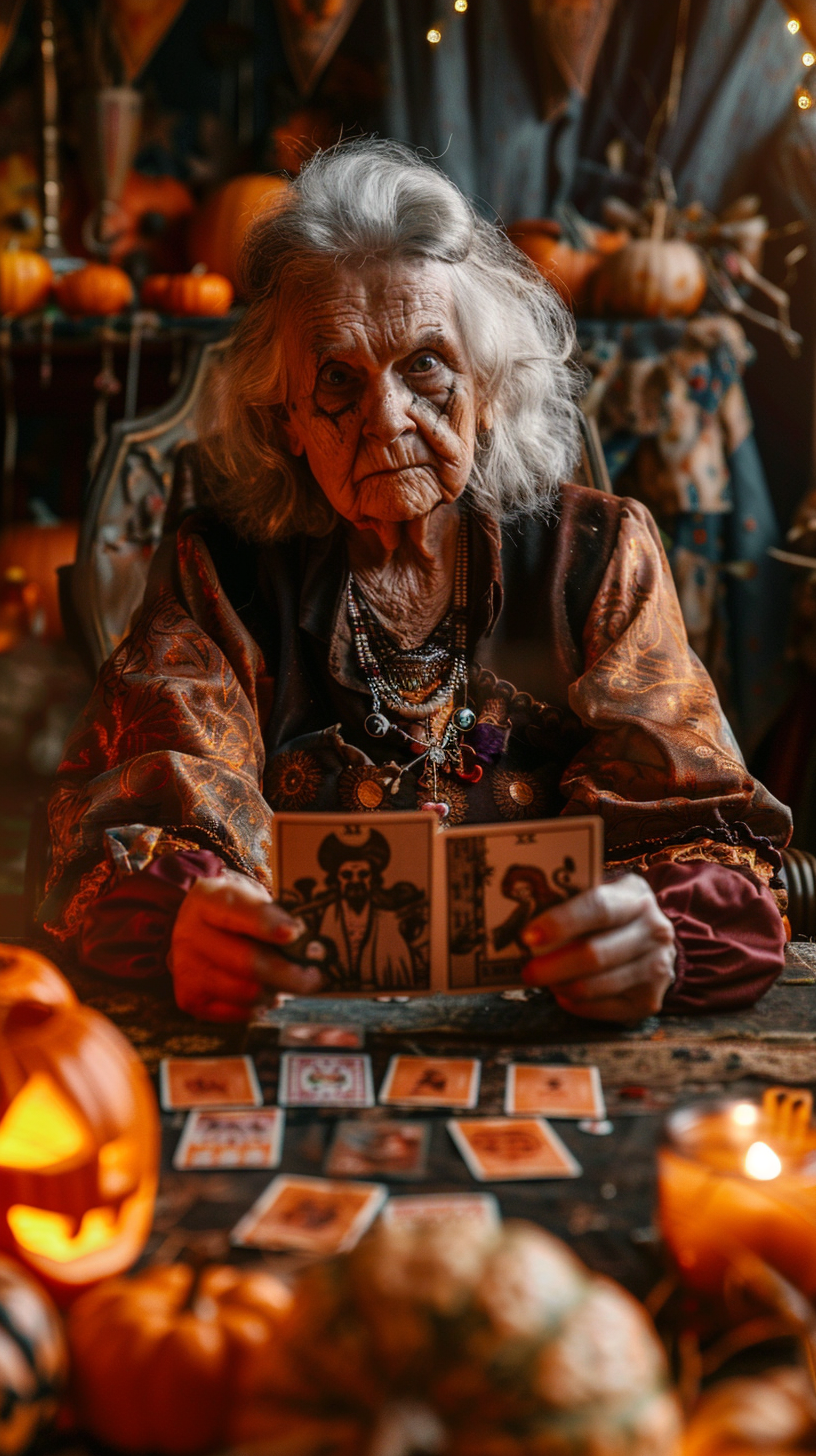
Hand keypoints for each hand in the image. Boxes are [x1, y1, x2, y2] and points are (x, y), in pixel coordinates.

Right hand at [168, 871, 321, 1021]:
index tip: (294, 933)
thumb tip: (310, 944)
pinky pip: (238, 1012)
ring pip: (246, 992)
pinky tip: (266, 992)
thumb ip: (277, 917)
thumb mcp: (252, 899)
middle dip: (288, 973)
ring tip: (286, 981)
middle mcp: (189, 934)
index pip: (238, 912)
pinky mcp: (189, 999)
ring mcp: (186, 969)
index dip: (268, 924)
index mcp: (207, 899)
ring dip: (275, 990)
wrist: (199, 929)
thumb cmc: (237, 913)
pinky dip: (260, 1006)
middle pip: (247, 962)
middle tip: (314, 977)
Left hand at [521, 875, 675, 1022]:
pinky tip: (565, 995)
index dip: (561, 923)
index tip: (528, 936)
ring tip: (546, 983)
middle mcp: (654, 931)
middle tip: (527, 971)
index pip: (598, 908)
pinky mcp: (650, 1001)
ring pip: (598, 986)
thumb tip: (522, 922)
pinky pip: (603, 1010)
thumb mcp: (599, 897)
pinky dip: (577, 1005)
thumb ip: (570, 904)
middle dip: (554, 966)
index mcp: (635, 896)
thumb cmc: (611, 917)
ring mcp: (656, 968)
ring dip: (563, 987)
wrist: (653, 942)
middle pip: (596, 953)